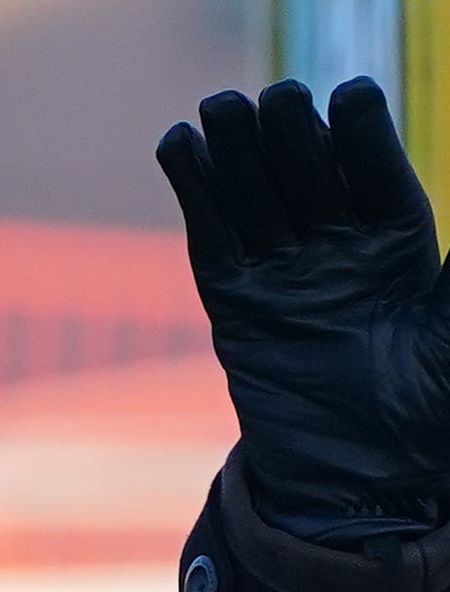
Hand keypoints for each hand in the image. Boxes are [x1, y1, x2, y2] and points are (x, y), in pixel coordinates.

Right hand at [157, 77, 449, 545]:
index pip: (377, 172)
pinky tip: (180, 146)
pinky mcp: (234, 304)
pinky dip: (195, 193)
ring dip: (236, 150)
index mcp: (401, 245)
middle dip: (291, 134)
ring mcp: (283, 274)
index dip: (362, 135)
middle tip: (276, 99)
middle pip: (309, 172)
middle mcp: (339, 249)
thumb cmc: (432, 411)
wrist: (365, 481)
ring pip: (256, 195)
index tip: (350, 96)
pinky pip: (212, 238)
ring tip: (219, 108)